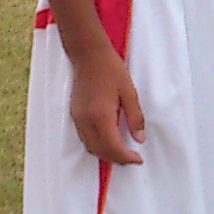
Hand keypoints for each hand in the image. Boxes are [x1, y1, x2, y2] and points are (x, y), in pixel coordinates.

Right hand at [69, 43, 147, 165]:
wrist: (88, 54)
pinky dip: (96, 145)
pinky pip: (84, 138)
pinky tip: (108, 140)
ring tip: (122, 152)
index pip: (113, 147)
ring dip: (105, 154)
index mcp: (101, 116)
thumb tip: (139, 138)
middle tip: (132, 158)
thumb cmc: (110, 69)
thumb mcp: (129, 92)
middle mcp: (86, 121)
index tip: (138, 159)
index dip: (126, 158)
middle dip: (117, 159)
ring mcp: (78, 118)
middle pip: (100, 151)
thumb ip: (135, 117)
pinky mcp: (74, 114)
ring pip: (90, 147)